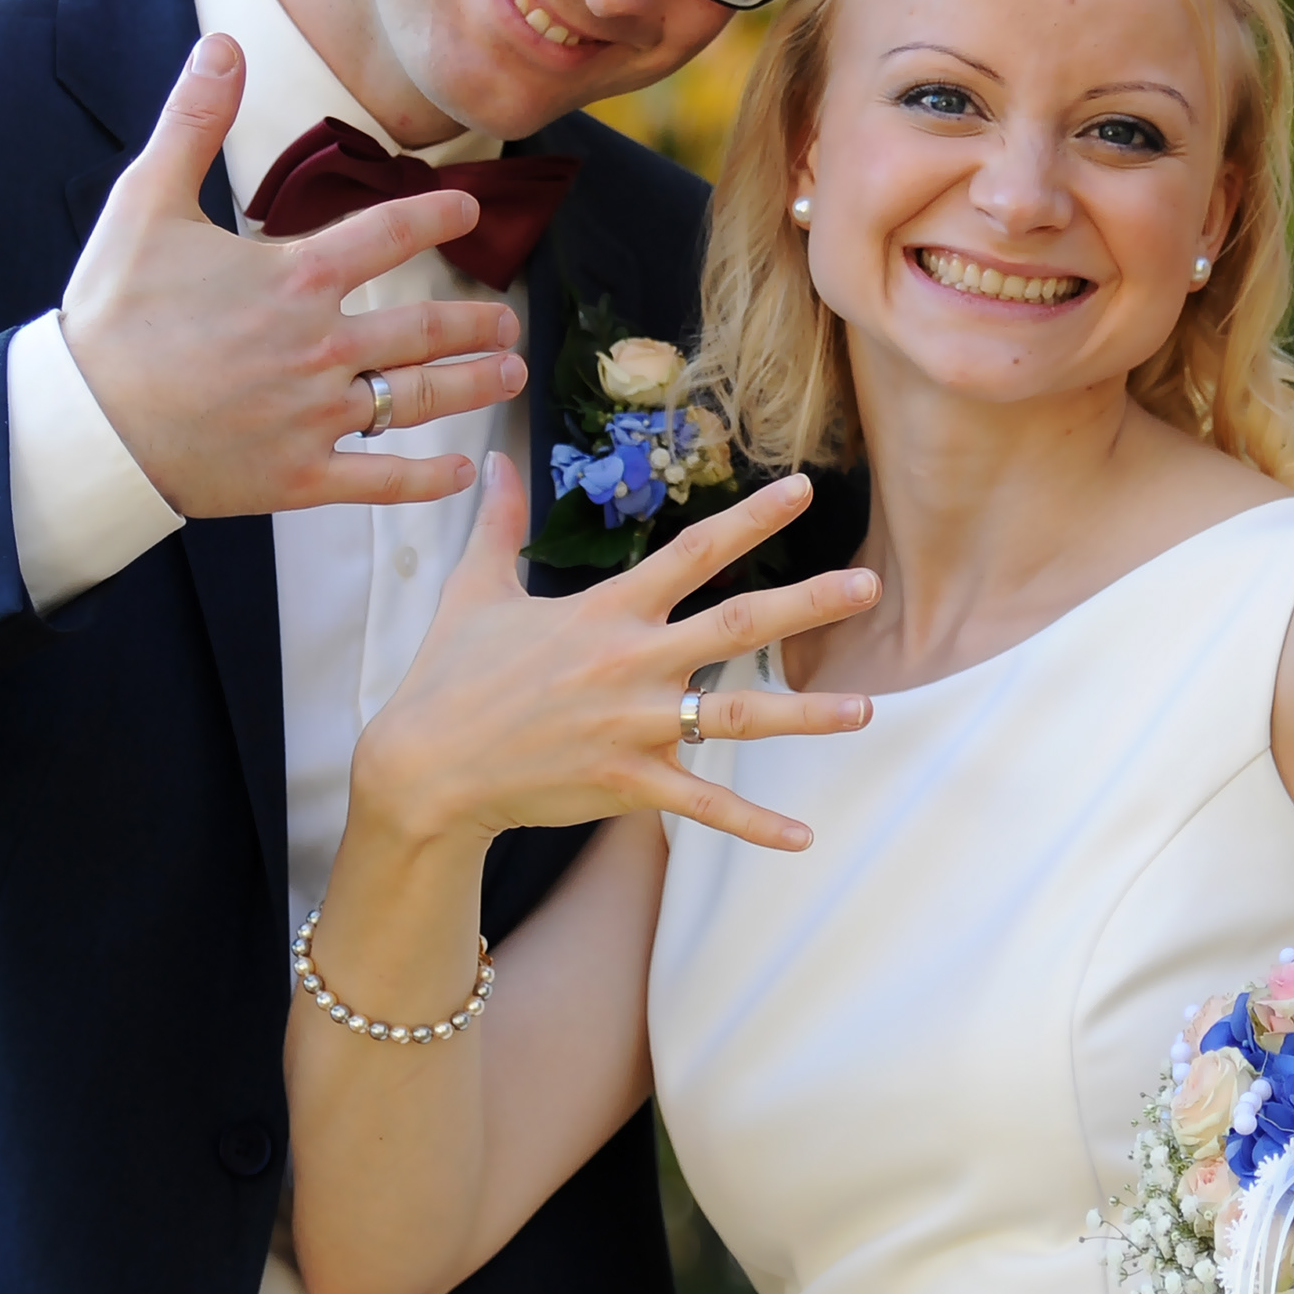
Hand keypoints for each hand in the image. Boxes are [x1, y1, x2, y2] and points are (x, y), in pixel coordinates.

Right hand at [62, 33, 527, 517]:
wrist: (85, 425)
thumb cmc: (111, 313)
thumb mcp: (146, 203)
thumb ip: (194, 122)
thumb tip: (221, 46)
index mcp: (295, 275)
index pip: (391, 232)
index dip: (437, 214)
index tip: (469, 209)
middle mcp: (321, 345)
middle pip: (425, 328)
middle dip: (477, 323)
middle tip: (510, 321)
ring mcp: (316, 415)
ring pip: (417, 399)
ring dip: (474, 383)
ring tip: (508, 373)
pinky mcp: (299, 476)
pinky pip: (379, 480)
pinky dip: (426, 479)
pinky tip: (459, 471)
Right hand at [352, 459, 881, 852]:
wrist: (423, 767)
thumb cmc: (448, 677)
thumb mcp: (473, 591)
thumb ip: (497, 523)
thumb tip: (491, 458)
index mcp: (603, 611)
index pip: (692, 553)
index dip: (750, 520)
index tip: (803, 490)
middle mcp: (629, 662)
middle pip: (738, 626)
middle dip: (808, 604)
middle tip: (870, 584)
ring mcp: (632, 726)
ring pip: (738, 717)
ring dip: (806, 714)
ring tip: (867, 709)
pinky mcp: (626, 784)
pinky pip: (703, 805)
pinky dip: (754, 824)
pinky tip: (804, 835)